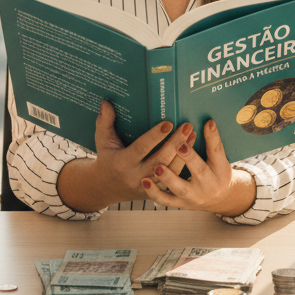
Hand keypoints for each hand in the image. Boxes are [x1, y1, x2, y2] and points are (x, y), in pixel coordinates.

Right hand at [56, 101, 193, 211]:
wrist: (108, 188)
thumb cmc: (107, 159)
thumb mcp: (102, 141)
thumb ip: (104, 122)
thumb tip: (106, 102)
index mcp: (123, 163)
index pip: (141, 148)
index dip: (155, 136)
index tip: (168, 123)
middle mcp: (137, 176)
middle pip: (160, 160)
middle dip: (176, 143)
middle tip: (187, 126)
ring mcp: (149, 186)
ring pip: (170, 172)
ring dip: (184, 153)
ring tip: (192, 134)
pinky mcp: (158, 191)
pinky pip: (174, 179)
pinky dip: (184, 164)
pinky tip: (192, 149)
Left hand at [141, 119, 255, 216]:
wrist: (217, 199)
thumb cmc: (217, 173)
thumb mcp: (219, 158)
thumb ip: (213, 141)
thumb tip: (209, 122)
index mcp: (219, 170)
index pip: (216, 153)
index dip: (211, 140)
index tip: (204, 126)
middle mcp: (207, 185)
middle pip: (199, 171)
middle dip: (188, 159)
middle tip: (180, 146)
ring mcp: (192, 196)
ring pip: (179, 188)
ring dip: (168, 178)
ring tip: (157, 168)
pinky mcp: (179, 203)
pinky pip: (165, 200)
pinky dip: (155, 193)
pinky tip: (145, 182)